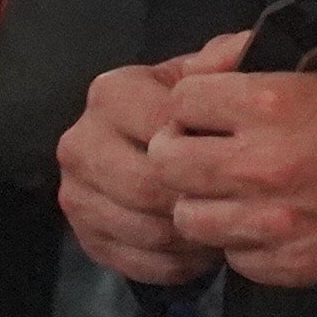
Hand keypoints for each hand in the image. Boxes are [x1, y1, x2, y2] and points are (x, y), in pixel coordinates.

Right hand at [58, 43, 218, 287]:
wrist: (171, 145)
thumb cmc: (202, 108)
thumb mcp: (219, 72)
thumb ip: (230, 58)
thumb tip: (240, 52)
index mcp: (110, 93)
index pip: (160, 129)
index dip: (206, 148)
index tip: (241, 158)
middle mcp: (80, 141)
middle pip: (143, 186)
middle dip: (194, 199)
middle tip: (236, 205)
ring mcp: (75, 193)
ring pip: (141, 229)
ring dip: (190, 236)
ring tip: (225, 227)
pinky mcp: (84, 237)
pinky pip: (134, 262)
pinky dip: (175, 263)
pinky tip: (201, 251)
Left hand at [162, 36, 316, 287]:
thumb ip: (255, 49)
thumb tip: (200, 66)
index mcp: (269, 102)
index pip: (181, 100)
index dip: (192, 102)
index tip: (208, 110)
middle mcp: (259, 164)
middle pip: (168, 162)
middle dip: (180, 151)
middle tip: (203, 152)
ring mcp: (271, 221)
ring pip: (189, 218)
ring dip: (204, 202)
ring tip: (231, 193)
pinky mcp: (289, 265)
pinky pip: (233, 257)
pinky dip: (241, 242)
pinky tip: (265, 223)